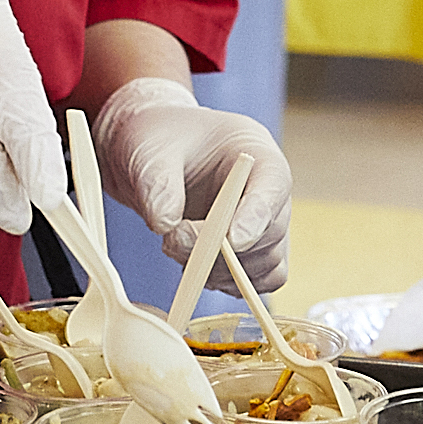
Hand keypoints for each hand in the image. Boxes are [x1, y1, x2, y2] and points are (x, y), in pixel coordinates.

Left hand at [93, 77, 290, 290]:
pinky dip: (226, 283)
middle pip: (270, 233)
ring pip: (264, 265)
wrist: (151, 159)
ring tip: (174, 245)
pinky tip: (192, 265)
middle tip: (172, 239)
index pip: (273, 187)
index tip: (230, 241)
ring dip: (219, 270)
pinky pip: (256, 282)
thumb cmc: (156, 140)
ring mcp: (263, 224)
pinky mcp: (251, 252)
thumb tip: (165, 225)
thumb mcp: (149, 151)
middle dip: (221, 249)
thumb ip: (158, 184)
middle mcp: (268, 191)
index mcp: (255, 153)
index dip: (256, 217)